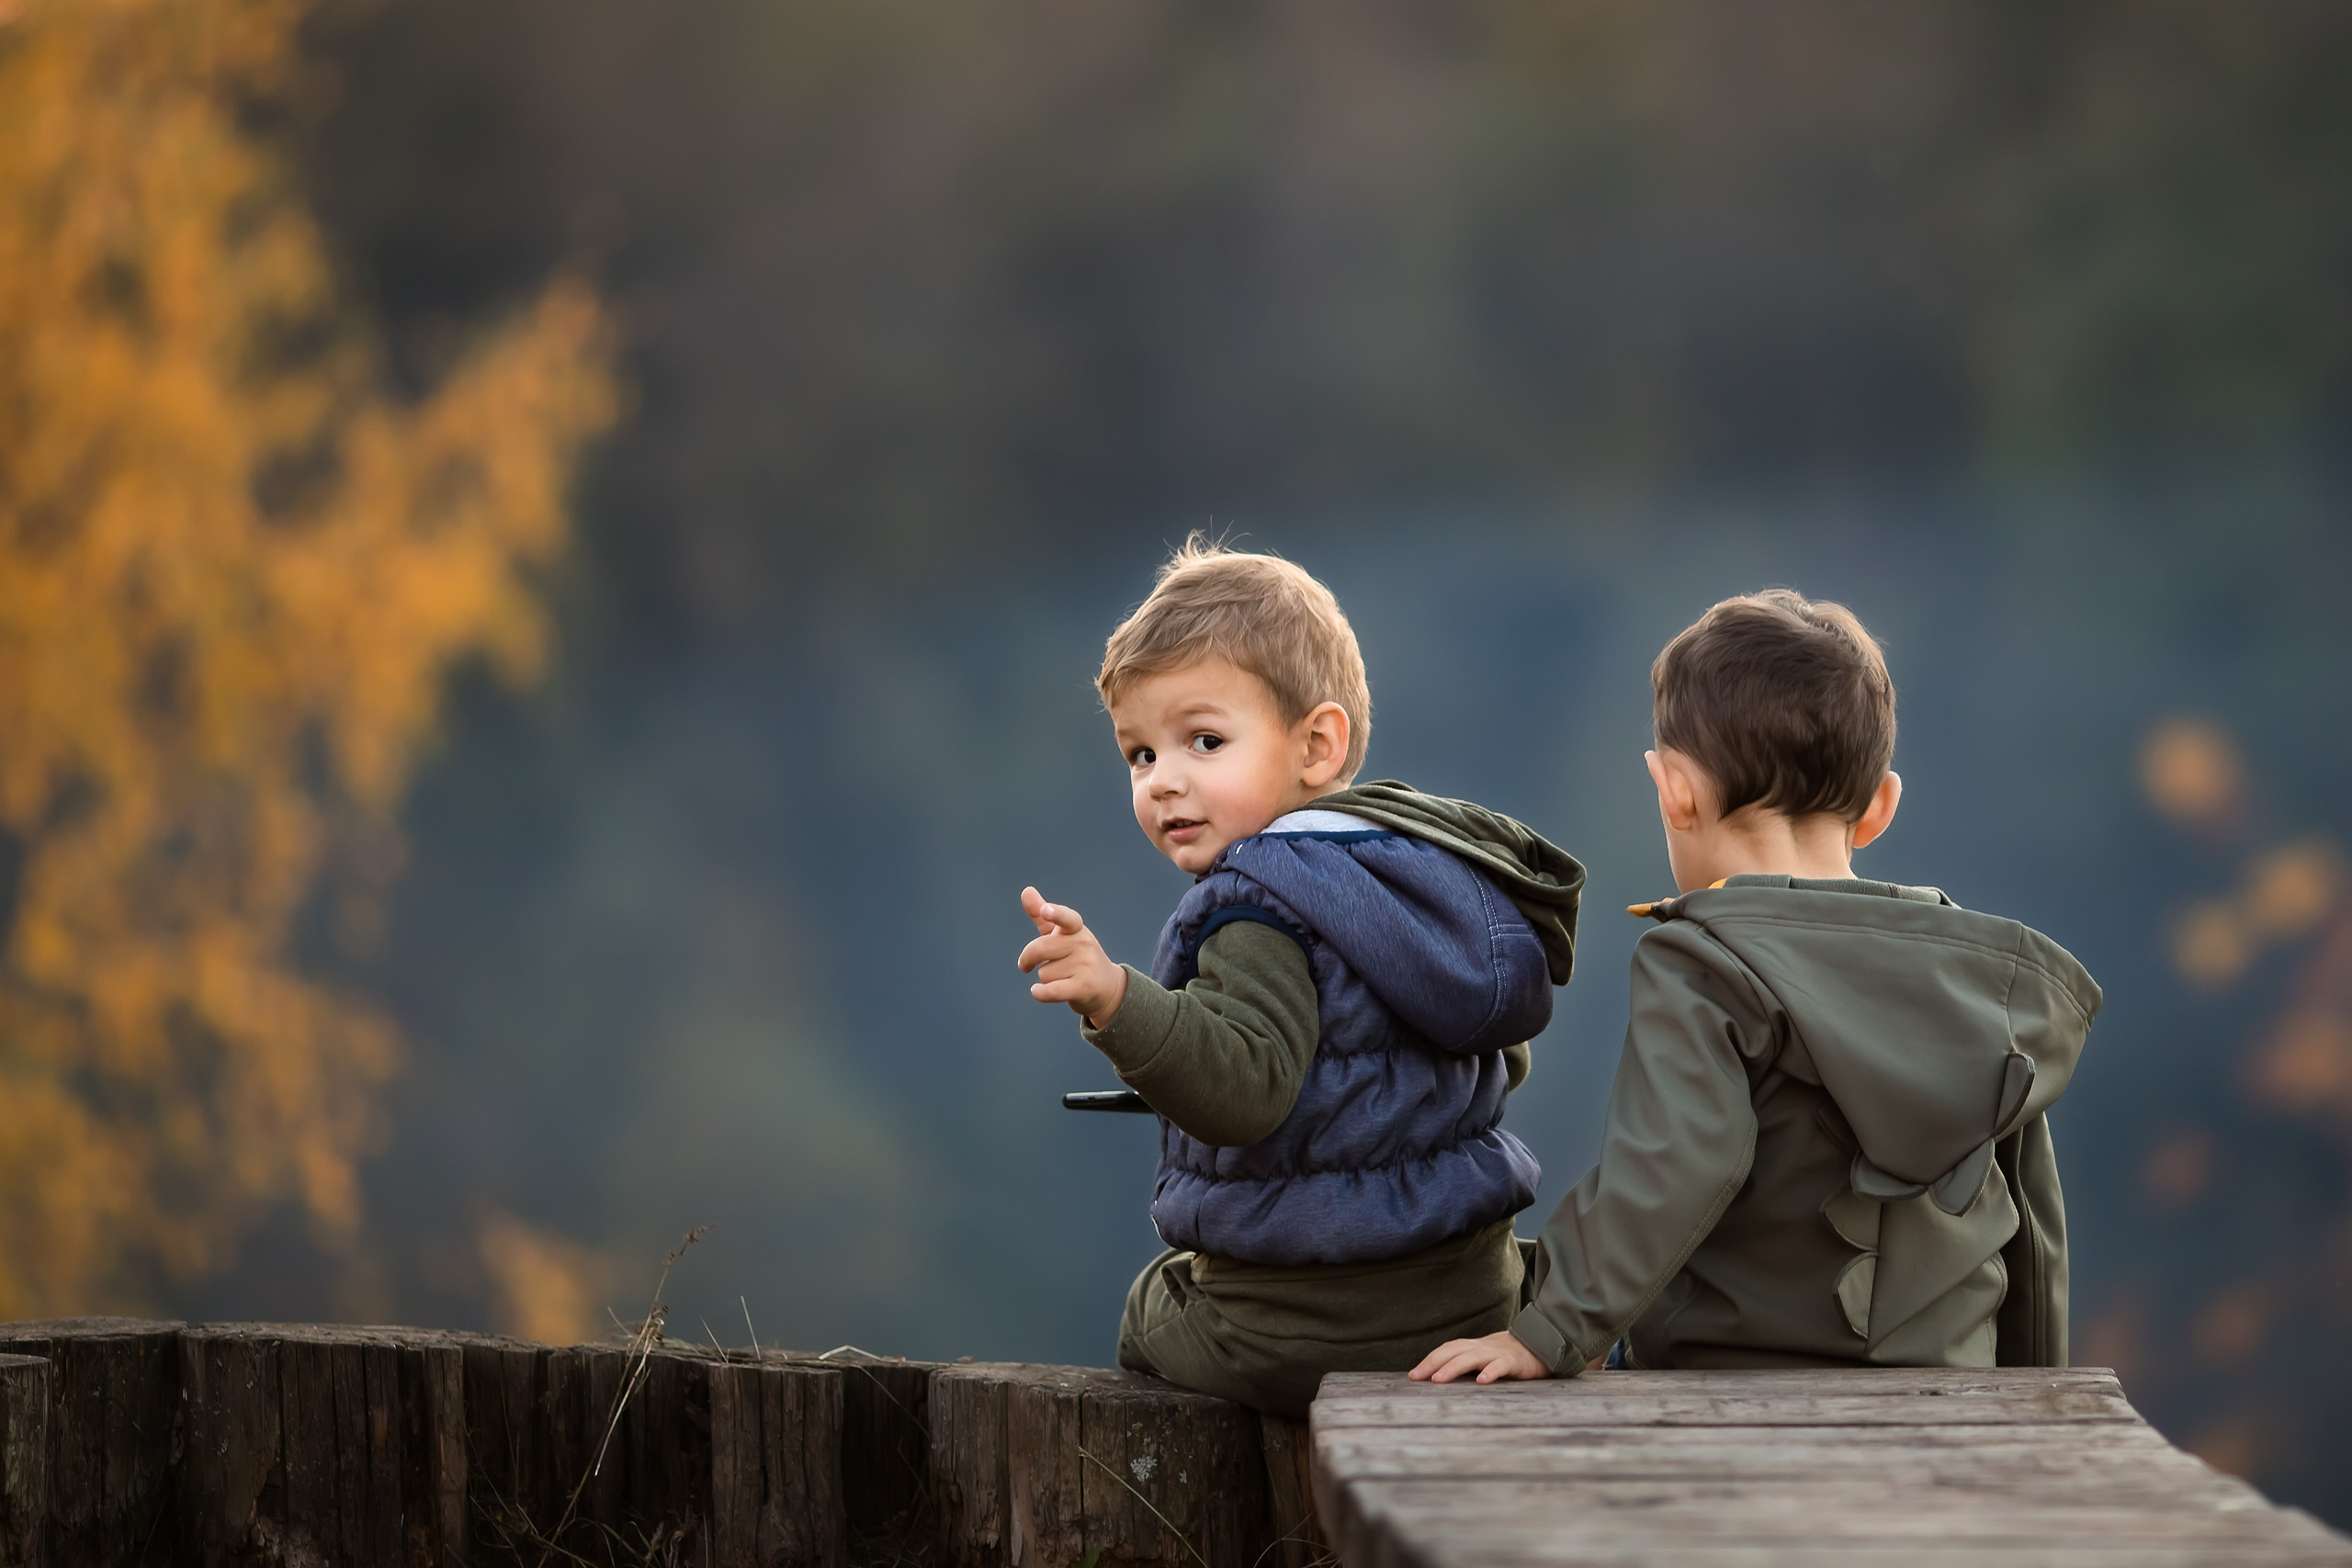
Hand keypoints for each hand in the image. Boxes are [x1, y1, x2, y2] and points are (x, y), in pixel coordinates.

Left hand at [1017, 887, 1128, 1025]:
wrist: (1107, 987)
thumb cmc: (1078, 956)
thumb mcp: (1062, 934)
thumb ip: (1041, 914)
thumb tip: (1026, 890)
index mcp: (1076, 929)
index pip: (1066, 918)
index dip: (1055, 914)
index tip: (1046, 911)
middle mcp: (1083, 944)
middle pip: (1040, 948)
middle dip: (1027, 959)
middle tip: (1026, 965)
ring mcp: (1085, 966)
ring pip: (1044, 973)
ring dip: (1045, 979)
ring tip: (1062, 978)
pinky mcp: (1084, 987)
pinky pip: (1050, 990)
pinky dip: (1039, 993)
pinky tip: (1038, 991)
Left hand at [1408, 1329, 1551, 1384]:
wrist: (1543, 1343)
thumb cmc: (1509, 1355)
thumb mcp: (1485, 1357)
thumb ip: (1467, 1363)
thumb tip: (1440, 1379)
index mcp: (1473, 1347)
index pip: (1446, 1350)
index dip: (1429, 1360)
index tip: (1413, 1376)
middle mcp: (1482, 1347)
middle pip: (1453, 1351)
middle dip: (1432, 1363)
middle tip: (1417, 1377)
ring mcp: (1497, 1353)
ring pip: (1472, 1357)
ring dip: (1453, 1367)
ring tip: (1438, 1379)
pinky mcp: (1515, 1361)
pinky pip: (1501, 1365)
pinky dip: (1490, 1372)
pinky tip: (1481, 1381)